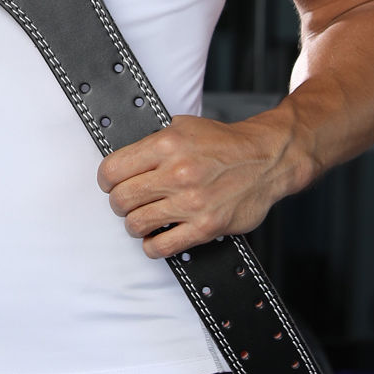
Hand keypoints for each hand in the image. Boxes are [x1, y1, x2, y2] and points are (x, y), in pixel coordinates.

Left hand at [96, 115, 300, 258]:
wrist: (267, 159)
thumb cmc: (224, 143)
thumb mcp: (183, 127)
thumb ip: (152, 141)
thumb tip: (124, 158)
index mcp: (166, 145)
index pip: (112, 170)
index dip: (106, 180)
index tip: (110, 183)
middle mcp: (177, 173)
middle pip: (120, 199)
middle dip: (118, 203)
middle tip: (127, 202)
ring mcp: (191, 202)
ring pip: (136, 224)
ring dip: (135, 224)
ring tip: (143, 218)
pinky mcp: (206, 226)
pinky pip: (163, 246)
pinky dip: (153, 246)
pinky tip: (157, 237)